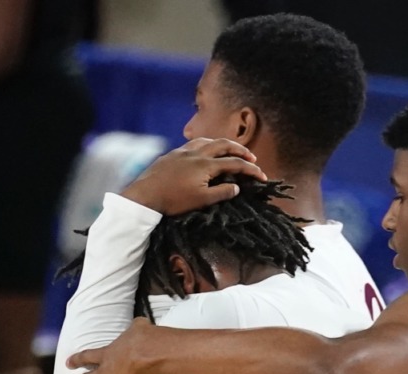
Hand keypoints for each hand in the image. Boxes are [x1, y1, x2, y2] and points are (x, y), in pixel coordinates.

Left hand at [121, 138, 266, 214]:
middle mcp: (196, 153)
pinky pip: (194, 144)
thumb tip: (237, 187)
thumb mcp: (202, 200)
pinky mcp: (172, 154)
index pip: (234, 164)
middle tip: (251, 158)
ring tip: (230, 151)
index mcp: (206, 165)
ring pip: (208, 140)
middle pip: (223, 144)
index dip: (251, 170)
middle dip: (240, 150)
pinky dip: (207, 145)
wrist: (145, 195)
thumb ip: (222, 192)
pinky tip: (205, 153)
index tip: (262, 177)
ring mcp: (183, 151)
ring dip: (223, 144)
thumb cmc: (174, 200)